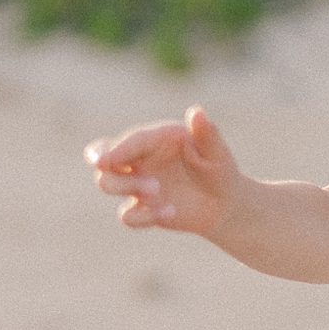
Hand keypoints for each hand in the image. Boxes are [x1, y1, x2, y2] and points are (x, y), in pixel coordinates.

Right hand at [85, 106, 240, 232]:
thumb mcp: (217, 152)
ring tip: (157, 191)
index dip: (115, 149)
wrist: (224, 203)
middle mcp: (140, 158)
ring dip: (125, 188)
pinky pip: (127, 215)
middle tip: (145, 180)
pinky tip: (170, 212)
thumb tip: (197, 111)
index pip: (129, 140)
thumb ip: (206, 134)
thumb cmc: (219, 169)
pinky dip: (143, 217)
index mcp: (156, 138)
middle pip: (105, 159)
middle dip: (111, 169)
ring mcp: (137, 182)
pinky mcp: (141, 207)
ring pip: (107, 183)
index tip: (104, 161)